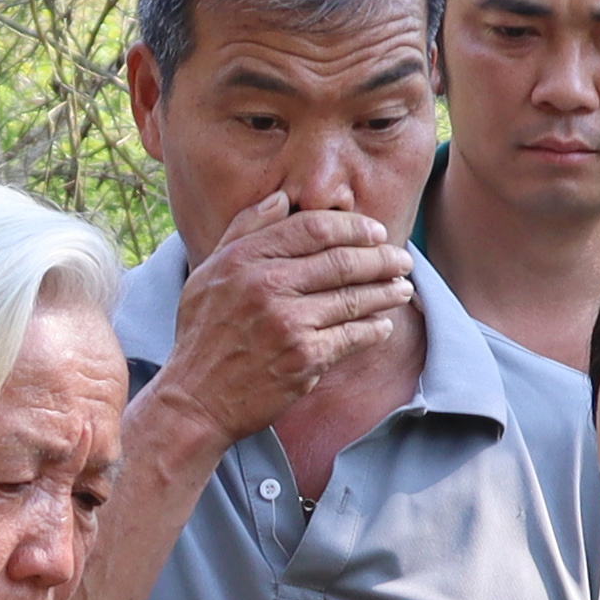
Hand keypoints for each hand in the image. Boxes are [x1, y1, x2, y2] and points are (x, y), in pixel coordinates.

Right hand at [141, 190, 414, 457]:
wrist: (196, 399)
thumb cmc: (203, 334)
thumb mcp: (209, 272)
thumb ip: (244, 230)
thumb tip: (281, 199)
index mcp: (245, 258)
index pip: (313, 228)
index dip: (353, 227)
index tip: (376, 232)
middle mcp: (267, 285)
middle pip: (341, 260)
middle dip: (381, 258)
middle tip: (403, 260)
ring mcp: (288, 323)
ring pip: (353, 298)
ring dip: (386, 292)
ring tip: (403, 288)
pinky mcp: (304, 358)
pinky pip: (352, 336)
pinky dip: (374, 329)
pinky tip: (383, 325)